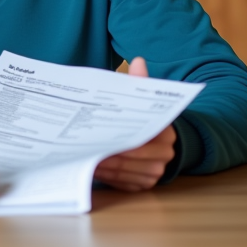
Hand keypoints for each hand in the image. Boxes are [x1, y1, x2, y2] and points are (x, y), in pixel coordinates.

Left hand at [95, 57, 177, 191]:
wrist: (158, 141)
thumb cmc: (144, 118)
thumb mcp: (144, 100)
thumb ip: (140, 83)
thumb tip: (138, 60)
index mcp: (165, 133)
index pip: (139, 137)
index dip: (117, 139)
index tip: (98, 135)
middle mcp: (164, 156)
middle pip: (130, 158)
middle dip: (105, 153)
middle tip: (82, 147)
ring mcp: (154, 173)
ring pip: (124, 172)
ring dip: (102, 166)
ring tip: (81, 157)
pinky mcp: (143, 185)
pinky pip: (122, 183)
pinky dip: (105, 177)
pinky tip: (89, 168)